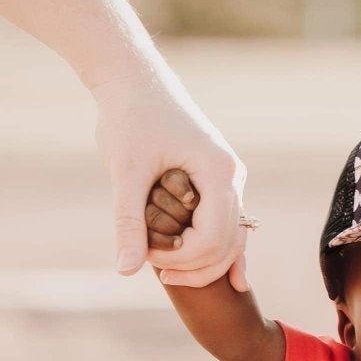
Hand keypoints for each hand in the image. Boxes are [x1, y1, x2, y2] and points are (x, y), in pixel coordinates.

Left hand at [91, 68, 250, 290]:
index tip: (147, 255)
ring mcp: (229, 179)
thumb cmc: (129, 118)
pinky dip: (224, 252)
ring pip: (232, 238)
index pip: (214, 237)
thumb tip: (126, 271)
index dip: (183, 258)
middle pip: (229, 244)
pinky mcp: (217, 181)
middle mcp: (233, 176)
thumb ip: (129, 223)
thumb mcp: (126, 172)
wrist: (134, 80)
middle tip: (158, 273)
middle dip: (197, 267)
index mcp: (218, 171)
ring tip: (169, 272)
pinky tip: (234, 281)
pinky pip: (228, 225)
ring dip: (206, 262)